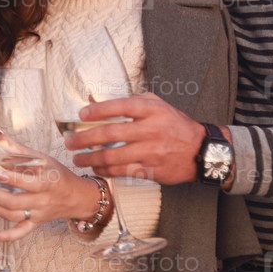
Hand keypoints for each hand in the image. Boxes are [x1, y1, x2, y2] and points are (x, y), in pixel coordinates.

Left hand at [0, 149, 102, 242]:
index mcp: (48, 182)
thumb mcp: (43, 158)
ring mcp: (38, 214)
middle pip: (13, 201)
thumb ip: (19, 149)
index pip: (28, 183)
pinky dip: (6, 237)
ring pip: (12, 214)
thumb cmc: (59, 174)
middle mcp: (43, 201)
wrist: (78, 197)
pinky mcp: (35, 223)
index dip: (12, 179)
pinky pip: (21, 232)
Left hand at [65, 93, 205, 184]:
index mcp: (152, 110)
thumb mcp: (157, 106)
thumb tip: (96, 99)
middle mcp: (151, 130)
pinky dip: (106, 171)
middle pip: (111, 133)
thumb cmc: (175, 125)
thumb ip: (130, 101)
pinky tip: (95, 169)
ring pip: (113, 156)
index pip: (120, 106)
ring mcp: (151, 152)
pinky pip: (123, 172)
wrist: (202, 151)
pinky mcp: (152, 170)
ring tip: (77, 159)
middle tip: (70, 142)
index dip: (98, 110)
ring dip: (90, 158)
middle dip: (85, 138)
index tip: (81, 115)